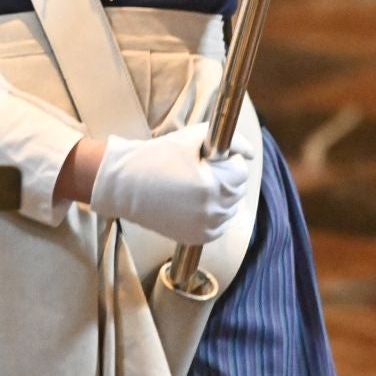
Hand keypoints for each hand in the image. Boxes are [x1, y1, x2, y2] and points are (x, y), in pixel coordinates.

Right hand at [89, 122, 250, 245]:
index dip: (229, 160)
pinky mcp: (197, 238)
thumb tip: (250, 152)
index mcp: (212, 185)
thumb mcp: (193, 137)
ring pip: (231, 208)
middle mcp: (211, 210)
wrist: (125, 185)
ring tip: (197, 185)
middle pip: (238, 191)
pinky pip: (220, 225)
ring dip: (222, 195)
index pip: (241, 172)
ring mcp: (204, 227)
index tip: (212, 157)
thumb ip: (230, 140)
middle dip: (227, 177)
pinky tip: (196, 202)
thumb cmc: (157, 157)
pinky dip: (214, 214)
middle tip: (203, 169)